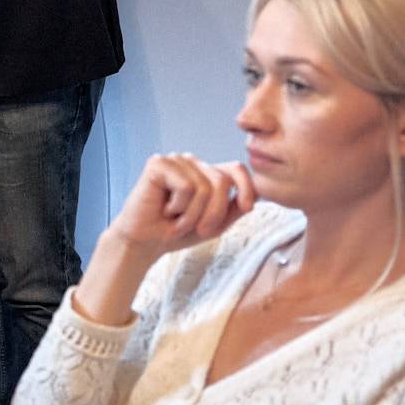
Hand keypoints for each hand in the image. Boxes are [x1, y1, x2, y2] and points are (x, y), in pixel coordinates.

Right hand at [106, 153, 256, 257]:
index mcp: (206, 173)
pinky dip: (178, 206)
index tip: (248, 208)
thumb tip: (259, 196)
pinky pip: (185, 186)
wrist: (145, 243)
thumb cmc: (176, 232)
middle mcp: (191, 163)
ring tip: (176, 219)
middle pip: (222, 182)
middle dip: (214, 213)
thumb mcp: (215, 224)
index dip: (246, 187)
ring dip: (192, 214)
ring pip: (203, 187)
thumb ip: (235, 209)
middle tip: (198, 229)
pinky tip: (165, 209)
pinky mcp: (158, 164)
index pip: (236, 169)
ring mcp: (175, 161)